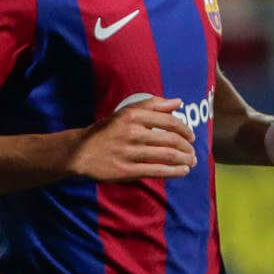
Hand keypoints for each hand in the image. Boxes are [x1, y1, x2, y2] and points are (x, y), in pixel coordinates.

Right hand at [70, 97, 196, 182]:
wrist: (80, 152)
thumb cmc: (106, 131)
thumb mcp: (125, 112)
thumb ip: (152, 105)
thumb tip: (178, 102)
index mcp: (133, 116)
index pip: (169, 121)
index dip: (185, 129)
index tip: (191, 136)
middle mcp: (132, 133)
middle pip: (171, 140)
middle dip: (187, 147)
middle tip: (192, 152)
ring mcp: (129, 153)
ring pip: (167, 156)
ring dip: (184, 160)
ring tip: (191, 162)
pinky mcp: (127, 171)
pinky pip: (157, 171)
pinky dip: (174, 172)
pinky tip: (182, 172)